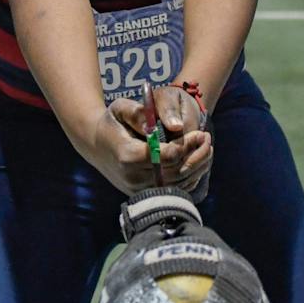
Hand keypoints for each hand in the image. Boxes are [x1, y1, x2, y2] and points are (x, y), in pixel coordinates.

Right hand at [83, 91, 211, 195]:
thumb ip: (138, 113)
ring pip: (178, 184)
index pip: (166, 157)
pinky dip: (190, 177)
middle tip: (207, 139)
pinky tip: (196, 161)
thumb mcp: (120, 108)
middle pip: (176, 172)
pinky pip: (174, 190)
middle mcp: (133, 177)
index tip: (200, 133)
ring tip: (207, 148)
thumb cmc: (112, 122)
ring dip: (198, 167)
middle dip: (197, 155)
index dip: (187, 145)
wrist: (96, 145)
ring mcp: (139, 189)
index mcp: (128, 155)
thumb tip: (164, 125)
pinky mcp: (144, 194)